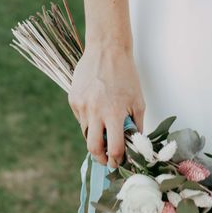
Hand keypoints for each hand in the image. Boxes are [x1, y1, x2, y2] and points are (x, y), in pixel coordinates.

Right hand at [68, 43, 144, 167]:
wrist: (107, 49)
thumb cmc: (126, 75)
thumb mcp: (138, 101)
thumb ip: (136, 125)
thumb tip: (134, 145)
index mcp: (114, 114)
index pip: (114, 148)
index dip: (116, 160)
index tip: (117, 163)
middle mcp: (96, 111)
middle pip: (93, 147)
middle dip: (99, 157)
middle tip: (105, 159)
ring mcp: (82, 105)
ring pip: (85, 133)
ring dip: (94, 137)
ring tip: (103, 131)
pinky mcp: (73, 99)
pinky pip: (80, 118)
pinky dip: (88, 120)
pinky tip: (96, 108)